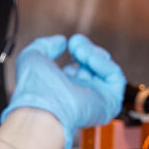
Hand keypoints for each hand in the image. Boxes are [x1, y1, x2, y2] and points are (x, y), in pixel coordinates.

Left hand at [5, 34, 126, 148]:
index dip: (77, 50)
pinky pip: (115, 78)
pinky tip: (91, 59)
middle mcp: (79, 95)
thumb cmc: (34, 88)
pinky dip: (105, 64)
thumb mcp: (32, 56)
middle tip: (75, 43)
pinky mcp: (108, 103)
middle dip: (86, 50)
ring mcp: (94, 100)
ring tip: (81, 50)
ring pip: (105, 70)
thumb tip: (61, 41)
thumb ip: (45, 44)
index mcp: (62, 88)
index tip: (70, 42)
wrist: (44, 106)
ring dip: (95, 54)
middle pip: (93, 67)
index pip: (77, 66)